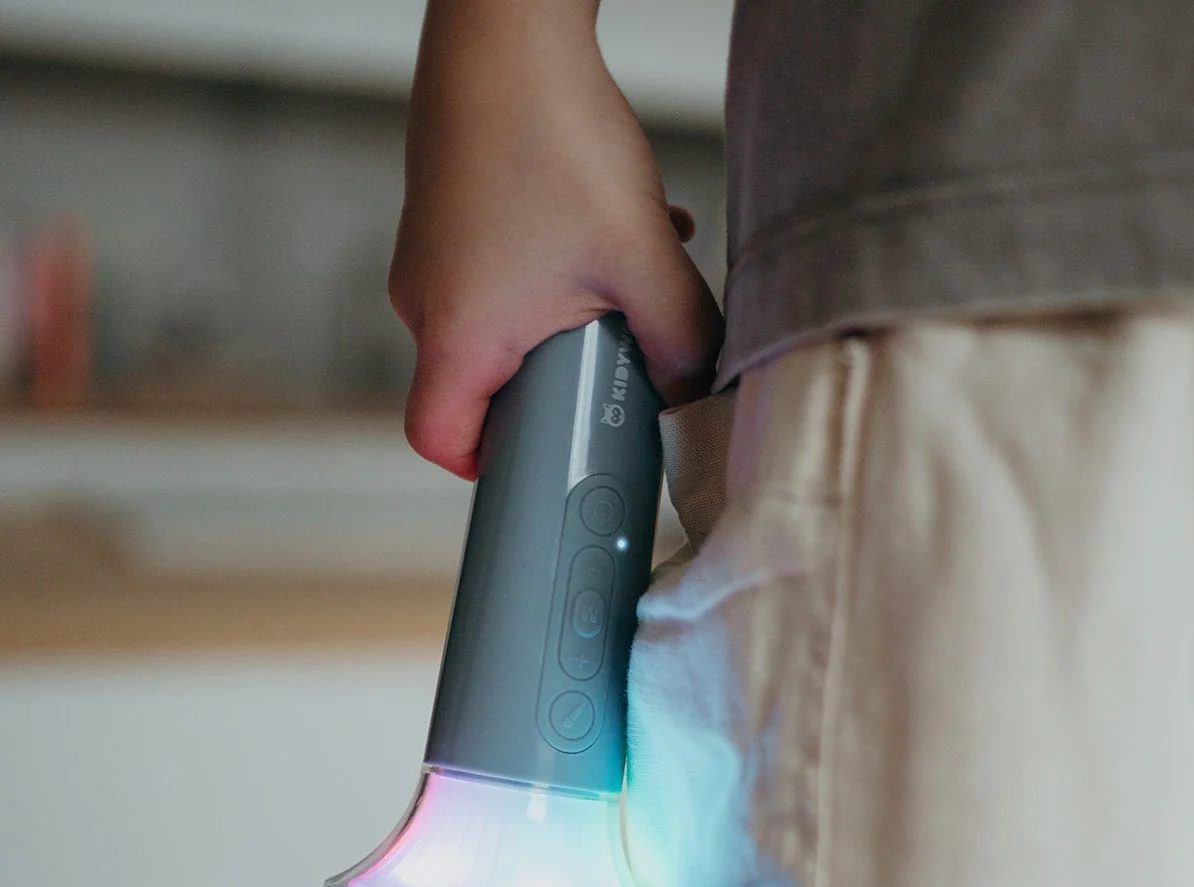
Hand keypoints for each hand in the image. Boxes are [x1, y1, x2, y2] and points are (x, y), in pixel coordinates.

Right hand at [389, 0, 722, 477]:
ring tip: (624, 286)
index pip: (440, 440)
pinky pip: (497, 277)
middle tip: (611, 365)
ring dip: (567, 321)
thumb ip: (683, 341)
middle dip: (557, 385)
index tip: (544, 461)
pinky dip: (553, 277)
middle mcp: (425, 299)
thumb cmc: (552, 133)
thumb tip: (700, 387)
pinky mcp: (445, 216)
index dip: (489, 467)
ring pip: (499, 326)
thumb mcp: (642, 260)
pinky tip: (614, 239)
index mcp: (459, 332)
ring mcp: (429, 255)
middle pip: (480, 387)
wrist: (507, 24)